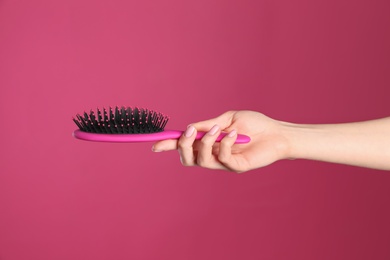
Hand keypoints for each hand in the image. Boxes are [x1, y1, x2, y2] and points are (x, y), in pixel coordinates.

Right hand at [152, 111, 289, 172]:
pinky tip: (235, 133)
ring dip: (205, 142)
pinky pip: (222, 158)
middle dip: (183, 146)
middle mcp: (213, 155)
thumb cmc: (254, 124)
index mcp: (208, 143)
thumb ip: (208, 125)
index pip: (184, 146)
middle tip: (190, 132)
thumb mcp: (227, 119)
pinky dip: (225, 143)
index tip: (155, 144)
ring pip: (201, 160)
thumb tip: (189, 128)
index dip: (169, 146)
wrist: (276, 132)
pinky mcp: (236, 167)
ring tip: (218, 129)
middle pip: (187, 159)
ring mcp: (223, 163)